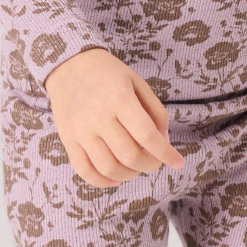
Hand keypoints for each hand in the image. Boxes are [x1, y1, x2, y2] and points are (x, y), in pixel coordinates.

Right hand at [42, 48, 185, 188]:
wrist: (68, 65)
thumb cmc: (108, 74)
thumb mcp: (137, 82)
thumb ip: (155, 111)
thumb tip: (164, 142)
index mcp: (120, 99)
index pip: (147, 136)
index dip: (166, 153)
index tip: (178, 162)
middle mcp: (99, 117)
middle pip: (130, 156)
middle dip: (150, 165)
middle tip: (155, 161)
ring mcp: (81, 131)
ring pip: (109, 168)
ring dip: (129, 175)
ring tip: (136, 168)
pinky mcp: (68, 140)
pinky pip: (85, 170)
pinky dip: (103, 181)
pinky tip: (116, 179)